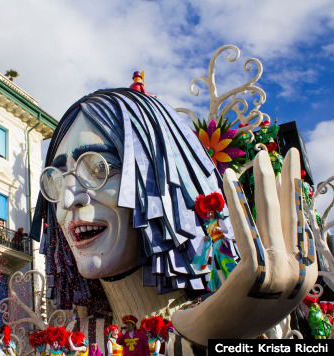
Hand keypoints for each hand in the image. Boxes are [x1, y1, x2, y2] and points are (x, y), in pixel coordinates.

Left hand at [171, 149, 316, 344]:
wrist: (224, 340)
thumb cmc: (243, 315)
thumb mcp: (272, 290)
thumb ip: (281, 264)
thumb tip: (278, 240)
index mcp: (307, 274)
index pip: (304, 224)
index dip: (298, 196)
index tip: (293, 174)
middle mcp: (299, 269)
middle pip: (294, 213)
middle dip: (290, 178)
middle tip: (287, 151)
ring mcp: (280, 269)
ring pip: (272, 214)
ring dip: (267, 180)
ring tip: (261, 155)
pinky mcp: (255, 268)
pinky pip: (245, 225)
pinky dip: (237, 199)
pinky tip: (230, 177)